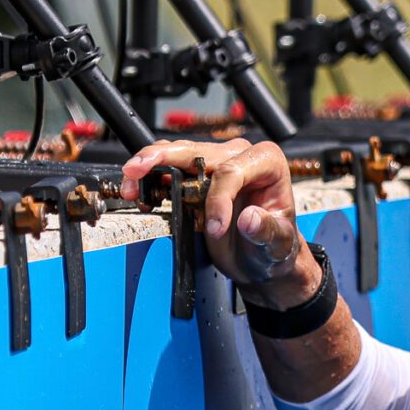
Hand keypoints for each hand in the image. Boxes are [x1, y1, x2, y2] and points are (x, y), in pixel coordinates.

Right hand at [117, 137, 316, 305]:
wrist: (263, 259)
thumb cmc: (276, 247)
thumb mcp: (279, 244)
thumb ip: (267, 231)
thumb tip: (249, 219)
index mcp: (267, 161)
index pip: (232, 171)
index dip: (218, 199)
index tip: (214, 228)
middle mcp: (241, 155)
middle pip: (196, 150)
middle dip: (163, 160)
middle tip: (136, 171)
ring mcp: (215, 163)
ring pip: (176, 153)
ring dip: (148, 166)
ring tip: (130, 183)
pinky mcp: (195, 178)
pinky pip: (168, 169)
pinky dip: (149, 178)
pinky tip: (136, 190)